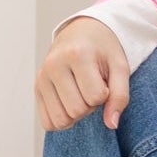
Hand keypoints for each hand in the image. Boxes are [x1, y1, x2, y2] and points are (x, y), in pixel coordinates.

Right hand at [37, 15, 130, 131]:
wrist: (81, 32)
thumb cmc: (103, 50)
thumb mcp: (119, 67)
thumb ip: (120, 96)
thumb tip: (112, 124)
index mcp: (77, 54)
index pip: (96, 97)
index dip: (105, 94)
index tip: (103, 80)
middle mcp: (54, 64)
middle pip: (77, 110)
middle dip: (91, 105)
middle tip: (92, 87)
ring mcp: (42, 77)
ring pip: (61, 120)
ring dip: (76, 114)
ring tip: (81, 93)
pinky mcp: (37, 88)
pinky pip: (48, 123)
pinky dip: (63, 119)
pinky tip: (70, 103)